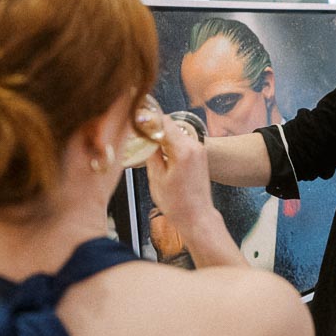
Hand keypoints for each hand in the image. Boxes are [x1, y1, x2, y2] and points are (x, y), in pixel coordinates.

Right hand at [143, 114, 215, 231]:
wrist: (196, 215)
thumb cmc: (177, 203)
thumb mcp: (156, 178)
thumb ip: (151, 153)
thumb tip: (145, 138)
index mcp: (183, 150)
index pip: (164, 122)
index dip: (148, 120)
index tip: (136, 122)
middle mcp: (194, 146)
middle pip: (170, 125)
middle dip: (154, 129)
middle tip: (138, 135)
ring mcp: (199, 149)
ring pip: (176, 132)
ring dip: (162, 136)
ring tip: (148, 146)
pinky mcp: (200, 154)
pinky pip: (182, 141)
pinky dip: (170, 143)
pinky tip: (160, 153)